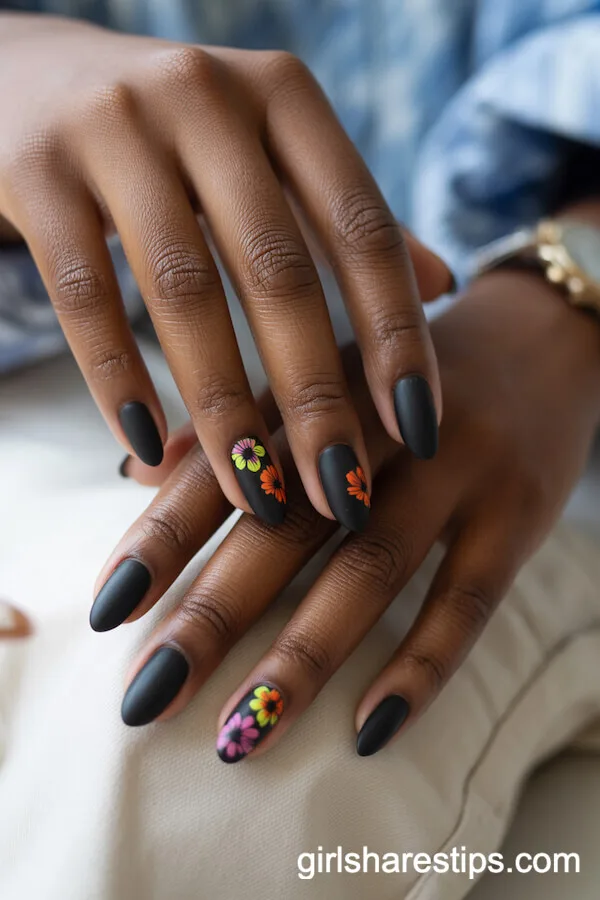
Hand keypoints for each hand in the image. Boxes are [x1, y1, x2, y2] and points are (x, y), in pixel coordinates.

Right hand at [0, 13, 450, 528]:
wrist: (31, 75)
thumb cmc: (175, 136)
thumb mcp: (267, 152)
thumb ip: (343, 216)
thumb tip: (441, 285)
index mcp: (283, 97)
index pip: (363, 228)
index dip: (397, 336)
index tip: (417, 433)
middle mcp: (206, 95)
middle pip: (279, 271)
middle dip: (316, 398)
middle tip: (342, 494)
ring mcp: (113, 126)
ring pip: (183, 292)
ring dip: (224, 411)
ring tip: (256, 495)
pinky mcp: (34, 170)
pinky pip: (86, 294)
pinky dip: (119, 380)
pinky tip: (148, 449)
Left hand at [91, 269, 599, 757]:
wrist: (543, 335)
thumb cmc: (403, 376)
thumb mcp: (323, 378)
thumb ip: (237, 426)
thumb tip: (135, 474)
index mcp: (315, 387)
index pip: (227, 462)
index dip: (163, 535)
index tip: (109, 609)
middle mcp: (378, 422)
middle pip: (287, 524)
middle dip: (214, 612)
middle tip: (150, 693)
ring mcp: (455, 465)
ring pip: (371, 567)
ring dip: (302, 656)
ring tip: (241, 735)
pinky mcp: (519, 511)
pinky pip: (468, 598)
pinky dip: (420, 666)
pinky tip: (372, 730)